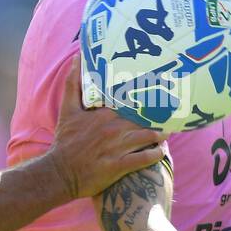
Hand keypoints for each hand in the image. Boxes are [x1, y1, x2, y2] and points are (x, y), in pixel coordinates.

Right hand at [47, 55, 165, 198]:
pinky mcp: (119, 166)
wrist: (59, 172)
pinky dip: (156, 154)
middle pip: (144, 119)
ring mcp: (117, 148)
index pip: (131, 102)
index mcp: (103, 114)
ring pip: (148, 137)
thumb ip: (73, 83)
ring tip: (167, 131)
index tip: (158, 96)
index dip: (146, 100)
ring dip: (160, 135)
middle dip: (157, 117)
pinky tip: (161, 150)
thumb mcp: (67, 110)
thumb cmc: (65, 141)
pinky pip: (145, 158)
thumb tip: (79, 58)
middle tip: (171, 113)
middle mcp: (113, 129)